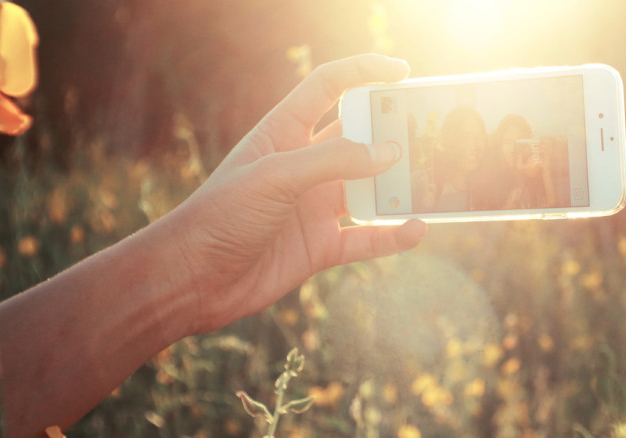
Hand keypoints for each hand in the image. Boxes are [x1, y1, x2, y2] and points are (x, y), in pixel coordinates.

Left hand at [163, 54, 425, 333]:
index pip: (328, 87)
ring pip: (369, 190)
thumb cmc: (220, 216)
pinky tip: (415, 229)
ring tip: (432, 181)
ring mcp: (313, 207)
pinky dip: (392, 236)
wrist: (193, 280)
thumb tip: (389, 153)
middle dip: (392, 132)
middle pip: (358, 138)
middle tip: (429, 131)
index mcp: (284, 133)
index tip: (402, 73)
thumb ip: (333, 160)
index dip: (364, 72)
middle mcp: (303, 166)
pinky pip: (366, 239)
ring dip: (397, 186)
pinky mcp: (320, 246)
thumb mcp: (275, 176)